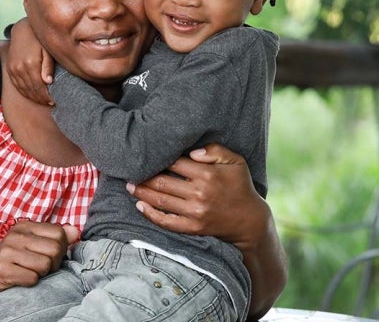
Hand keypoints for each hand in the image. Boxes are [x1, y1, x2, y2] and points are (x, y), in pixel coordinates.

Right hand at [0, 221, 78, 299]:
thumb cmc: (15, 261)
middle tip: (41, 268)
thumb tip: (76, 231)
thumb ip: (55, 237)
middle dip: (53, 264)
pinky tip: (20, 279)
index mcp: (25, 226)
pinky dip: (30, 282)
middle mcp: (15, 235)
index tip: (49, 256)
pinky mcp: (1, 270)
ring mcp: (6, 252)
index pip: (59, 233)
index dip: (60, 249)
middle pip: (54, 250)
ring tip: (29, 272)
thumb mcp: (33, 244)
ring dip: (41, 274)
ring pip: (45, 265)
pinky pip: (32, 278)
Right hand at [6, 18, 54, 105]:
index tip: (54, 101)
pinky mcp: (10, 69)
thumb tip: (49, 82)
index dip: (47, 96)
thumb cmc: (39, 40)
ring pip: (24, 90)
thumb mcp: (47, 51)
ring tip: (43, 101)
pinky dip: (25, 92)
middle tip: (50, 103)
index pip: (39, 87)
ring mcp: (13, 69)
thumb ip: (48, 66)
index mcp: (30, 64)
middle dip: (42, 99)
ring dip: (34, 97)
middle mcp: (19, 68)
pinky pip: (17, 86)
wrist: (22, 30)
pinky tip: (33, 95)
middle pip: (31, 90)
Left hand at [130, 144, 285, 317]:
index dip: (158, 158)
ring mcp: (195, 212)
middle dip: (143, 175)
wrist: (249, 220)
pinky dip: (151, 214)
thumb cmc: (240, 186)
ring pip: (161, 200)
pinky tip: (139, 206)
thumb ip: (215, 150)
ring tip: (129, 185)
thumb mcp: (236, 161)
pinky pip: (167, 221)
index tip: (146, 153)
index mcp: (207, 174)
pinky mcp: (192, 228)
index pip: (174, 162)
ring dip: (142, 192)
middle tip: (130, 169)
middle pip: (163, 181)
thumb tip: (192, 152)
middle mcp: (199, 193)